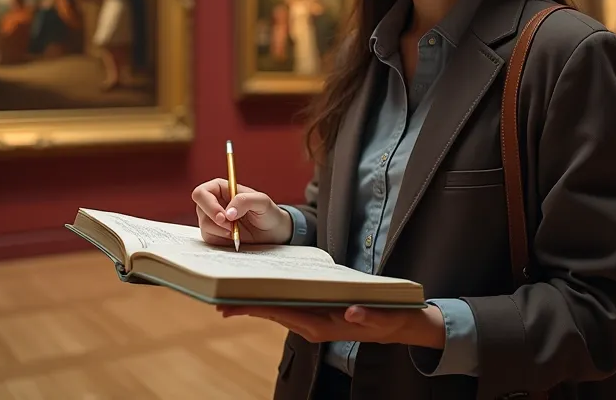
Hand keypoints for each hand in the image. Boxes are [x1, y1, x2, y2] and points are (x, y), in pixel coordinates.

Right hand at [190, 178, 292, 244]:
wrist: (273, 233)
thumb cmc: (268, 213)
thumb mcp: (262, 202)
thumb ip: (245, 201)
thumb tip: (228, 213)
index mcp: (221, 189)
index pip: (202, 192)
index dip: (208, 204)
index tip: (223, 216)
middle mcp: (214, 203)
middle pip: (199, 207)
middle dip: (214, 219)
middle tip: (230, 226)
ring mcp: (213, 219)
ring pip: (204, 224)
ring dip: (221, 230)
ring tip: (237, 230)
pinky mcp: (215, 234)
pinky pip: (209, 237)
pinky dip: (221, 239)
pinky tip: (234, 237)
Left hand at [218, 304, 445, 348]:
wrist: (399, 327)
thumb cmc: (390, 320)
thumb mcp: (383, 317)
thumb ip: (368, 316)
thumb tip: (351, 312)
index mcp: (322, 325)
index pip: (281, 314)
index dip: (254, 308)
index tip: (228, 304)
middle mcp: (312, 324)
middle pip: (272, 312)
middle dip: (245, 305)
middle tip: (216, 297)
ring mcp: (313, 320)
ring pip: (277, 309)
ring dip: (255, 301)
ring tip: (229, 291)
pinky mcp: (316, 313)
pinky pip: (287, 305)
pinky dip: (270, 297)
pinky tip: (259, 288)